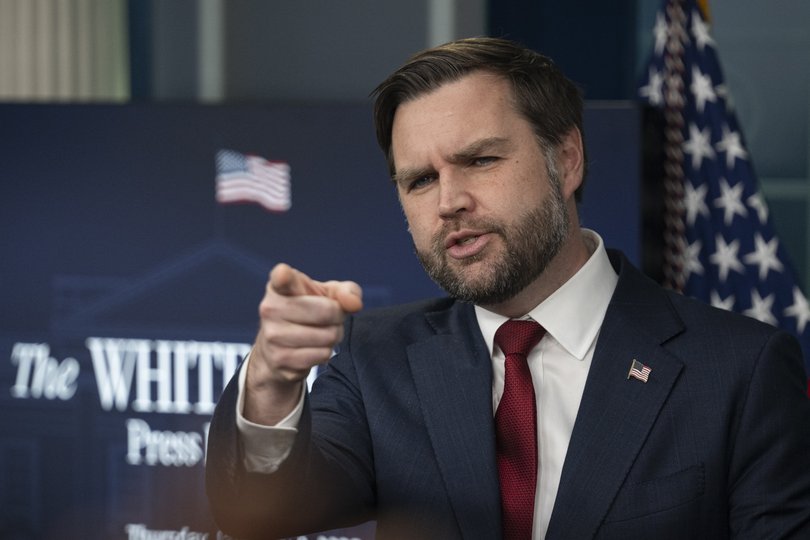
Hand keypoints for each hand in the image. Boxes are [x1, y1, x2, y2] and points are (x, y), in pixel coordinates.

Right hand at [243, 263, 362, 424]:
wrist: (279, 348)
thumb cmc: (308, 312)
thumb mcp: (328, 295)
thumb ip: (347, 292)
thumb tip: (354, 304)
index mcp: (280, 286)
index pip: (281, 277)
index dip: (283, 275)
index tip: (284, 275)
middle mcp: (271, 308)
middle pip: (327, 311)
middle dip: (338, 317)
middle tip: (329, 318)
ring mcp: (273, 335)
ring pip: (328, 336)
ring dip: (333, 337)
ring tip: (320, 333)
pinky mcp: (280, 359)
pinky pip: (322, 355)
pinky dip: (326, 352)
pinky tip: (313, 348)